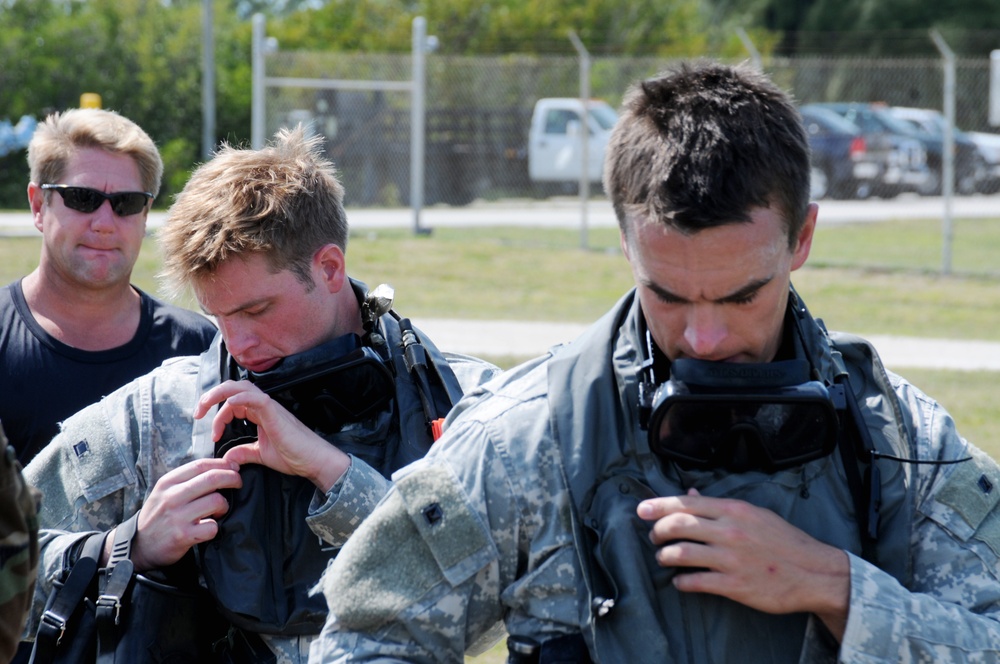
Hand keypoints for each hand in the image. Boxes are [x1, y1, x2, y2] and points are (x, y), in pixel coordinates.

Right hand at [124, 457, 242, 570]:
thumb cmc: (158, 516)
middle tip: (238, 483)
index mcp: (168, 483)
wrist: (140, 546)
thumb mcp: (164, 492)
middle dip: (232, 478)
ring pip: (216, 500)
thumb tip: (218, 467)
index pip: (201, 465)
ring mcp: (177, 516)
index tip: (234, 466)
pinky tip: (209, 527)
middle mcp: (172, 497)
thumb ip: (186, 480)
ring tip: (219, 511)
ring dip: (224, 505)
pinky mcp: (183, 535)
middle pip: (213, 478)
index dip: (222, 463)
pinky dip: (215, 527)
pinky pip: (212, 527)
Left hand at [193, 379, 350, 491]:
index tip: (214, 436)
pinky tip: (229, 405)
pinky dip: (239, 397)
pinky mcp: (274, 412)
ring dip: (219, 394)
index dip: (219, 416)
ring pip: (240, 387)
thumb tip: (227, 457)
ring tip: (204, 406)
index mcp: (260, 413)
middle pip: (233, 388)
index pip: (233, 404)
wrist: (313, 461)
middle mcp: (263, 406)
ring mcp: (269, 407)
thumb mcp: (260, 455)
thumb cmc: (293, 456)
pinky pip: (255, 397)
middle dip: (211, 397)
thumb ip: (243, 453)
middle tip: (198, 412)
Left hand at [638, 488, 850, 640]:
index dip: (658, 506)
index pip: (686, 503)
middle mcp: (730, 531)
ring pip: (680, 553)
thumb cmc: (785, 541)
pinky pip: (695, 582)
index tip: (640, 510)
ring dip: (664, 556)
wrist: (815, 573)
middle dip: (657, 531)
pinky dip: (681, 582)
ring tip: (663, 558)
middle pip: (677, 525)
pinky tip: (680, 581)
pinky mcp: (734, 586)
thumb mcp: (755, 515)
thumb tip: (691, 495)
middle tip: (654, 537)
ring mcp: (731, 559)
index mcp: (734, 510)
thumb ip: (720, 506)